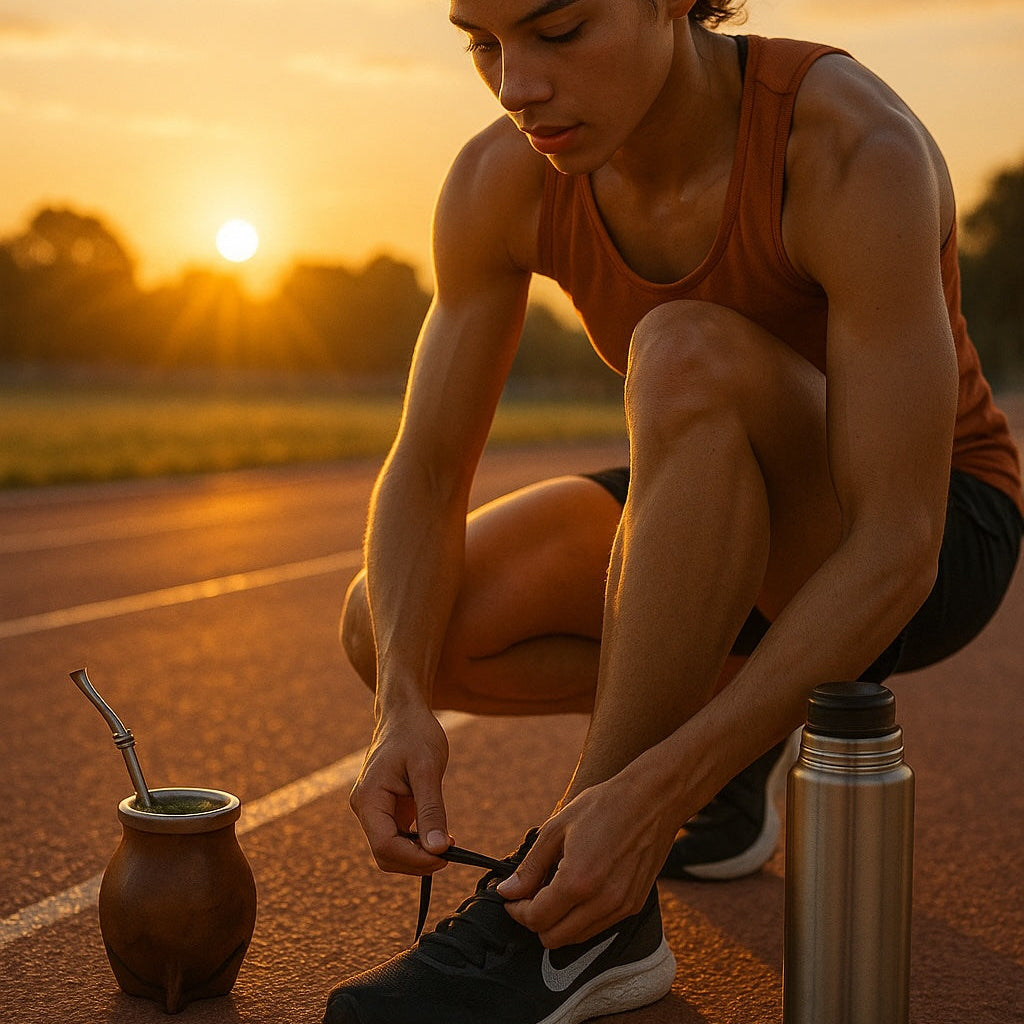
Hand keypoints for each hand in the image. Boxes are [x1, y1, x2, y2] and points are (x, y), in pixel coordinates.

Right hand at [349, 702, 452, 874]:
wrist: (405, 715)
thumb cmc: (415, 734)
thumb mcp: (428, 769)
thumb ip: (431, 810)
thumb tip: (438, 850)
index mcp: (369, 798)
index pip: (385, 846)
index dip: (414, 859)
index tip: (445, 857)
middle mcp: (366, 808)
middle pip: (386, 854)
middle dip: (417, 861)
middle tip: (450, 853)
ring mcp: (374, 810)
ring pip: (392, 850)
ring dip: (418, 855)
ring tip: (447, 843)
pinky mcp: (386, 810)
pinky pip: (398, 837)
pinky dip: (418, 844)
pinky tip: (439, 836)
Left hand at [496, 768, 678, 947]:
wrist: (652, 800)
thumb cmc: (604, 806)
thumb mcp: (557, 828)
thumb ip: (530, 866)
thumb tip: (507, 892)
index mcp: (578, 881)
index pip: (537, 919)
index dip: (517, 911)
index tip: (512, 897)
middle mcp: (602, 902)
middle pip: (554, 938)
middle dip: (535, 920)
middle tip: (530, 896)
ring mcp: (621, 907)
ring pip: (577, 938)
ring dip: (559, 922)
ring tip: (554, 890)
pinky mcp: (634, 906)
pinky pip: (599, 927)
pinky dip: (581, 918)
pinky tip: (579, 890)